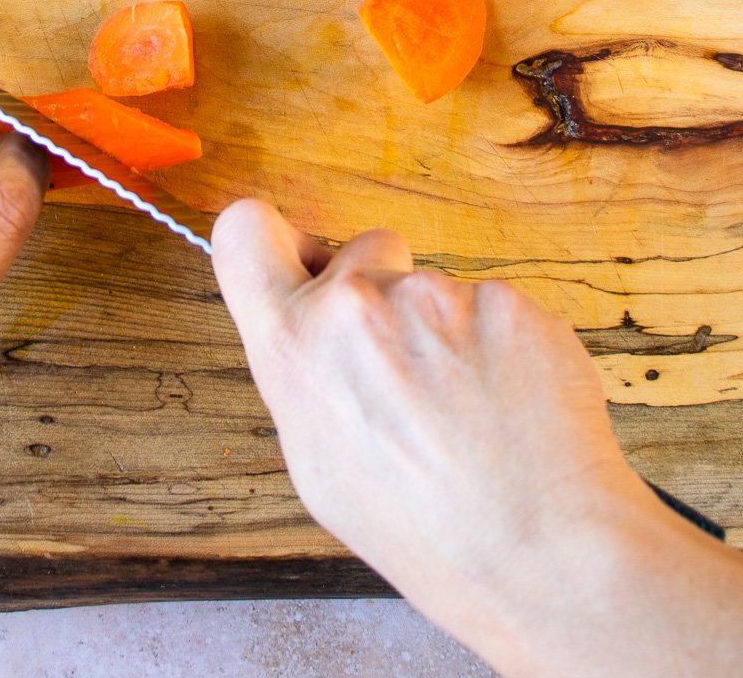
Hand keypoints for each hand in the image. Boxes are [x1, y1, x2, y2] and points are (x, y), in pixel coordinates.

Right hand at [212, 201, 742, 676]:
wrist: (540, 557)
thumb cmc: (426, 532)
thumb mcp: (319, 466)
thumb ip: (305, 374)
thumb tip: (312, 330)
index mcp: (294, 346)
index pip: (245, 230)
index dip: (277, 238)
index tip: (306, 263)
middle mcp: (356, 306)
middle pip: (364, 249)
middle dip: (383, 289)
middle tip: (411, 370)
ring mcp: (436, 296)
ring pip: (434, 285)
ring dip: (447, 328)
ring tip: (470, 409)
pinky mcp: (505, 302)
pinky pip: (494, 305)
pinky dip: (502, 343)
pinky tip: (511, 405)